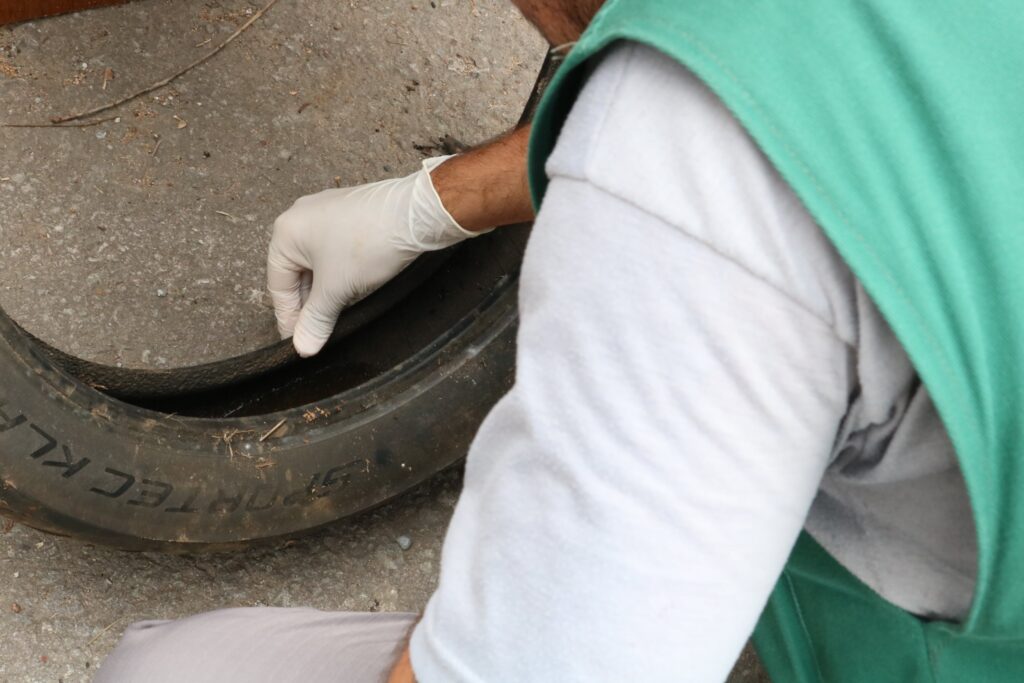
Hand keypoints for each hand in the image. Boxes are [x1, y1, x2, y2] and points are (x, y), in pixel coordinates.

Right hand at [268, 156, 475, 356]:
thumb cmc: (369, 243)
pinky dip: (338, 273)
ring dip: (324, 290)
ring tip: (335, 315)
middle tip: (317, 332)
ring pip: (317, 263)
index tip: (299, 342)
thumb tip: (303, 347)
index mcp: (286, 232)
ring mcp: (326, 212)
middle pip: (296, 273)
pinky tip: (350, 290)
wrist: (414, 215)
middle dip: (308, 303)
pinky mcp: (349, 213)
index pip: (278, 286)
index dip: (289, 318)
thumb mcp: (336, 290)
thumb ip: (316, 319)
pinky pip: (334, 250)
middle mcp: (300, 216)